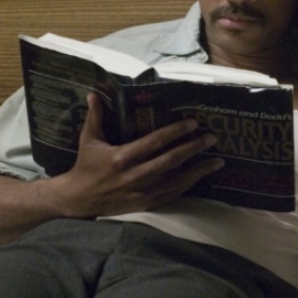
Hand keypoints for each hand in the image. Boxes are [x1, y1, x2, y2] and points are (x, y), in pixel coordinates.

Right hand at [51, 93, 224, 217]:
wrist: (79, 200)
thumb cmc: (85, 166)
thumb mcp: (88, 139)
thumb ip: (95, 116)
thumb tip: (94, 93)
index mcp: (121, 157)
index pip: (154, 142)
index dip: (175, 132)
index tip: (193, 124)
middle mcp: (134, 175)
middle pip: (171, 161)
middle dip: (193, 149)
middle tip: (211, 138)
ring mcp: (142, 192)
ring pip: (176, 180)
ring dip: (198, 170)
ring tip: (218, 161)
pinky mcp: (146, 203)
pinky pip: (171, 194)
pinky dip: (188, 185)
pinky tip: (200, 177)